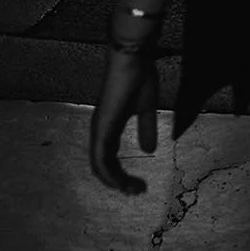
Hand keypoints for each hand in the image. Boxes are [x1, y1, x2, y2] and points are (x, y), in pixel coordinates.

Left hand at [88, 45, 159, 194]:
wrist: (132, 59)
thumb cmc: (139, 77)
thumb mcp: (147, 108)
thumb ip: (146, 129)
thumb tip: (149, 150)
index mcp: (110, 126)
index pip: (111, 157)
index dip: (122, 173)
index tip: (139, 183)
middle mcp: (101, 131)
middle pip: (104, 166)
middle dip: (119, 182)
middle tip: (138, 191)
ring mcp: (99, 130)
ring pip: (100, 166)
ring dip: (115, 181)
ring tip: (133, 190)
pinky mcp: (102, 128)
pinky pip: (100, 159)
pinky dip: (108, 174)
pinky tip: (120, 182)